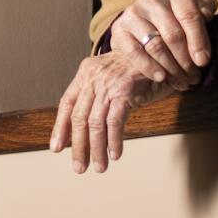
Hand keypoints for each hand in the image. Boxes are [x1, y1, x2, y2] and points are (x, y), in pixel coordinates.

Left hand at [50, 52, 175, 172]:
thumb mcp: (111, 75)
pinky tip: (114, 155)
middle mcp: (94, 78)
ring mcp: (109, 84)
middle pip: (79, 118)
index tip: (57, 148)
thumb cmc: (138, 67)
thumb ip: (98, 93)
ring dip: (96, 150)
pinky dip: (114, 141)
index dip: (60, 127)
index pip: (67, 103)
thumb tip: (87, 123)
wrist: (160, 50)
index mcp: (86, 73)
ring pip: (95, 124)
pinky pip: (114, 123)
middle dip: (78, 146)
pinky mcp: (125, 91)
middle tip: (79, 167)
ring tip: (99, 167)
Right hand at [109, 0, 217, 86]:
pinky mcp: (119, 29)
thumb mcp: (195, 10)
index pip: (190, 16)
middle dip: (186, 60)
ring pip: (156, 46)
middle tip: (194, 77)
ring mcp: (133, 11)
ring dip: (172, 69)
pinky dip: (150, 68)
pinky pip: (136, 52)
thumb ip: (205, 10)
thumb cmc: (178, 18)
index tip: (204, 61)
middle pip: (173, 34)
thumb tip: (206, 16)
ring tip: (182, 81)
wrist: (145, 25)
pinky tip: (161, 77)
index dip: (199, 41)